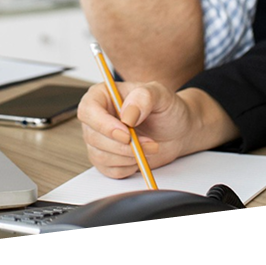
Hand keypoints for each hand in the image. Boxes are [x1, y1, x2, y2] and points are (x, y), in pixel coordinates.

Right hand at [77, 81, 203, 178]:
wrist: (176, 130)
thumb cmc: (166, 108)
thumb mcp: (160, 94)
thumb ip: (143, 97)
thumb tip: (127, 114)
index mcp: (103, 95)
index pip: (88, 110)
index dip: (103, 124)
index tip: (126, 134)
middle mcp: (98, 117)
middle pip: (93, 137)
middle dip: (122, 145)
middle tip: (148, 142)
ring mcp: (100, 139)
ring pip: (100, 156)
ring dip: (128, 156)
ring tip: (149, 147)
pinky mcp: (107, 159)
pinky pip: (109, 170)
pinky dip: (128, 167)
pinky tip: (140, 156)